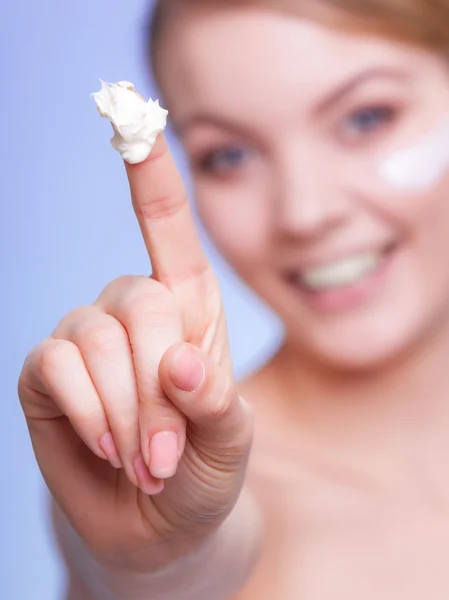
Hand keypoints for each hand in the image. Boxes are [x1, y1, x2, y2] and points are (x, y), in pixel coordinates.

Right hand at [18, 135, 253, 570]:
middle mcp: (133, 309)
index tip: (130, 111)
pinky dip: (89, 412)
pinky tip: (108, 448)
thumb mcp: (230, 442)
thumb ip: (216, 403)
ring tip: (145, 461)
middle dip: (157, 387)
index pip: (167, 227)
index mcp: (188, 309)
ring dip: (126, 409)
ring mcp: (85, 337)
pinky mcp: (48, 372)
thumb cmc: (202, 473)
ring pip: (97, 336)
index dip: (150, 174)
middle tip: (168, 452)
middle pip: (139, 301)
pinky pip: (57, 365)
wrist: (157, 526)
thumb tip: (179, 361)